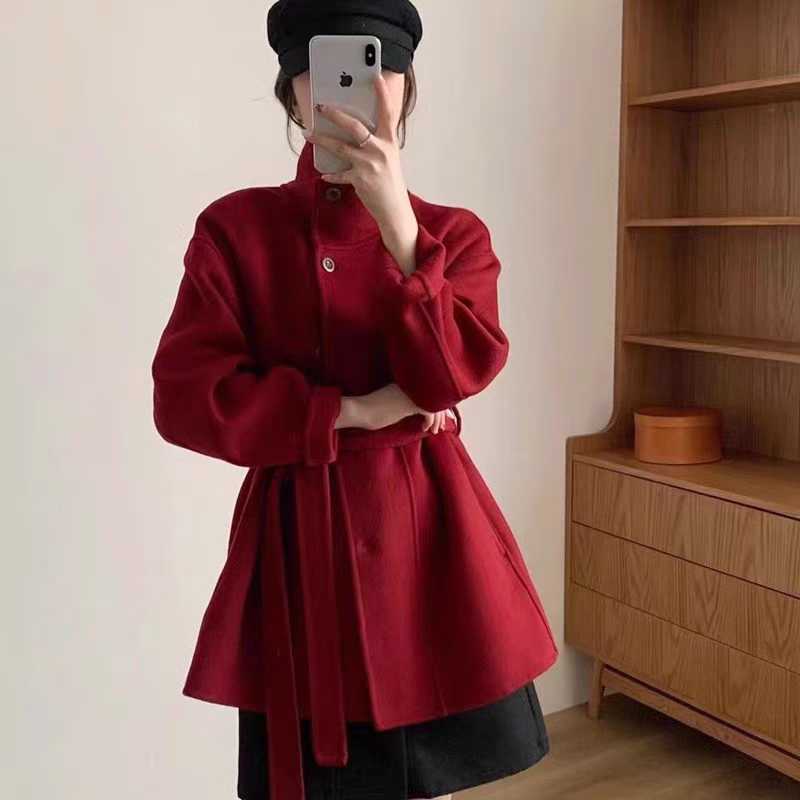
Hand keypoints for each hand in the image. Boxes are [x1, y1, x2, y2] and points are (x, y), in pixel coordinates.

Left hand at [302, 73, 418, 267]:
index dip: (382, 94)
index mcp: (389, 142)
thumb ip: (374, 144)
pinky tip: (324, 174)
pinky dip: (331, 174)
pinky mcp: (360, 180)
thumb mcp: (388, 158)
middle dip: (335, 114)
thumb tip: (353, 132)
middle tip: (321, 106)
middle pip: (355, 126)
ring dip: (322, 139)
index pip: (387, 113)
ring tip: (308, 133)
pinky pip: (339, 173)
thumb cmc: (389, 182)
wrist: (394, 209)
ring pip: (340, 147)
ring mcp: (369, 165)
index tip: (375, 77)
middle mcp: (380, 150)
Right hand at [336, 383, 455, 432]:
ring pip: (434, 405)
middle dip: (440, 414)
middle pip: (435, 397)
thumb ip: (406, 404)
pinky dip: (429, 422)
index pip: (429, 391)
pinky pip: (428, 412)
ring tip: (434, 430)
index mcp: (407, 384)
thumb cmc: (372, 411)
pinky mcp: (408, 403)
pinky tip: (425, 428)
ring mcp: (410, 394)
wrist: (360, 411)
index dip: (438, 405)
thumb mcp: (393, 404)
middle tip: (441, 426)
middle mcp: (411, 386)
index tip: (440, 418)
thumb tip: (421, 412)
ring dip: (436, 420)